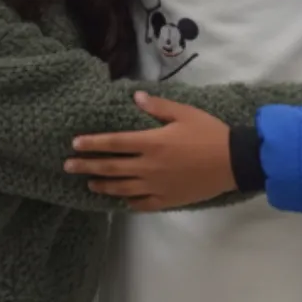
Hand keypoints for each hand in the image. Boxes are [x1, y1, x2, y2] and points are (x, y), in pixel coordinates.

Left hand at [63, 93, 234, 211]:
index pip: (113, 143)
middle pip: (111, 167)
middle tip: (68, 167)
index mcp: (151, 143)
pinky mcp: (168, 199)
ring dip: (103, 185)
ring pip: (122, 188)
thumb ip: (158, 107)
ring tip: (90, 184)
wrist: (233, 161)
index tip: (74, 144)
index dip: (92, 144)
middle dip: (87, 166)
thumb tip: (136, 97)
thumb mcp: (185, 113)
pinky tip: (122, 200)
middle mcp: (148, 167)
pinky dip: (129, 202)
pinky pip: (142, 203)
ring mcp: (156, 186)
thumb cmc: (209, 133)